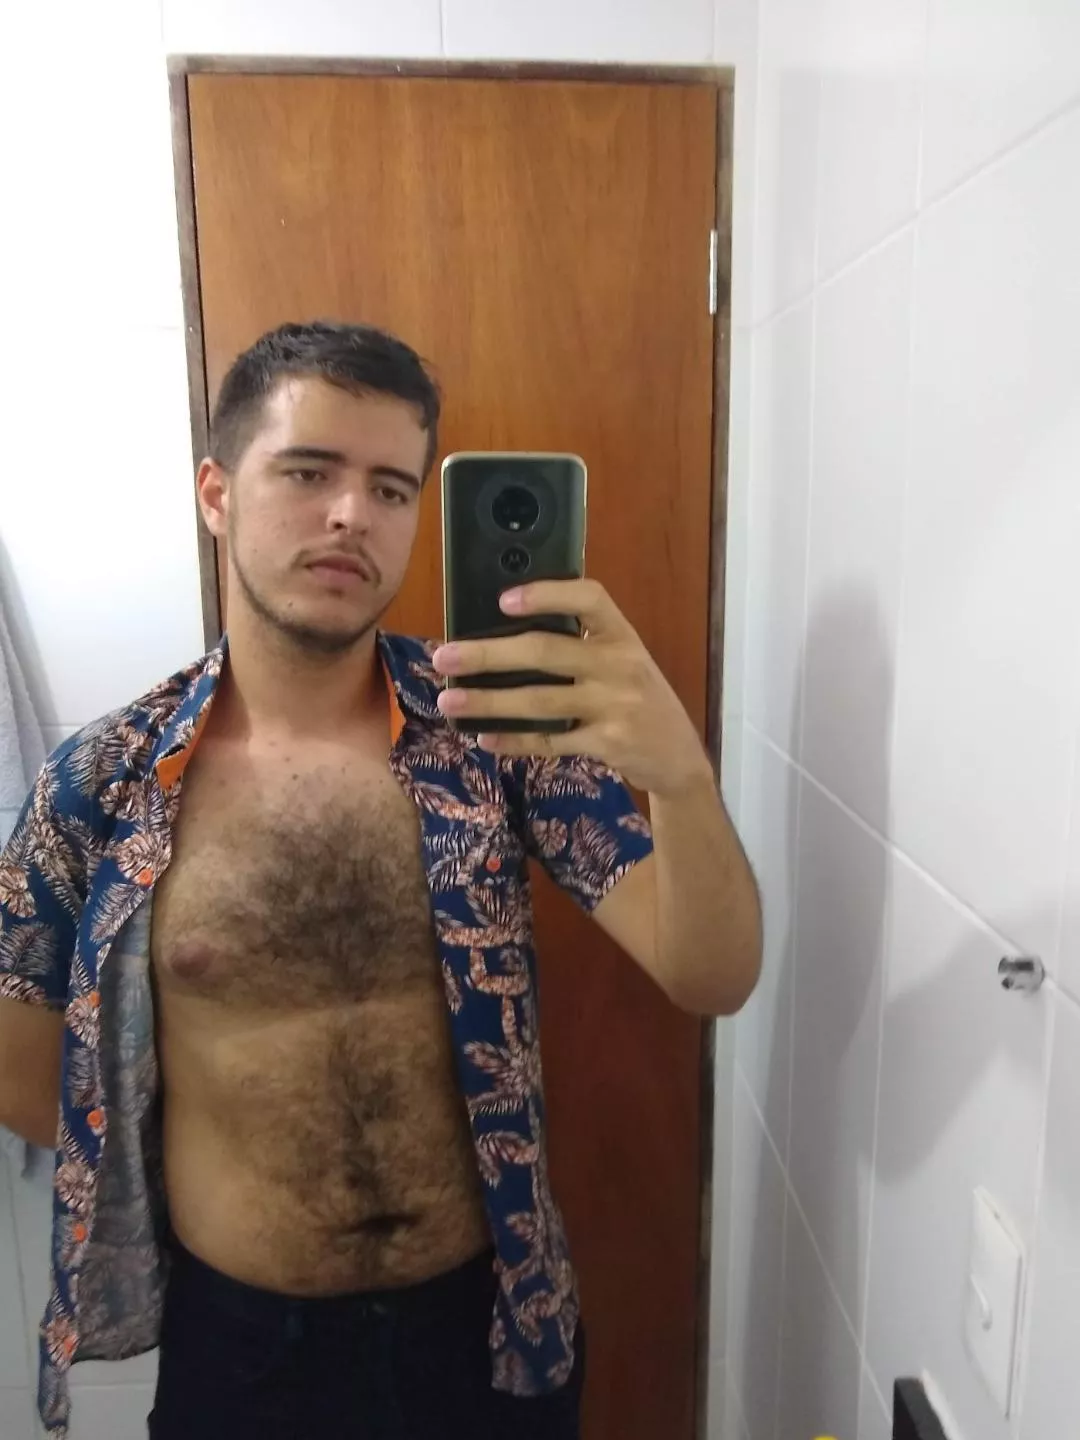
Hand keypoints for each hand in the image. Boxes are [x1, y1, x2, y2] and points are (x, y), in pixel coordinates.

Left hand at [431, 580, 712, 797]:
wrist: (679, 756)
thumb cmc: (638, 699)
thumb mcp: (624, 662)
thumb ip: (582, 645)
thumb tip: (504, 633)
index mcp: (623, 635)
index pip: (590, 598)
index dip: (547, 594)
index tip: (503, 600)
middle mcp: (621, 665)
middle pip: (547, 651)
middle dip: (489, 654)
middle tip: (445, 656)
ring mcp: (616, 706)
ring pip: (540, 700)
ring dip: (489, 702)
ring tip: (450, 700)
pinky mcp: (609, 744)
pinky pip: (551, 741)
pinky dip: (514, 739)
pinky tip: (486, 737)